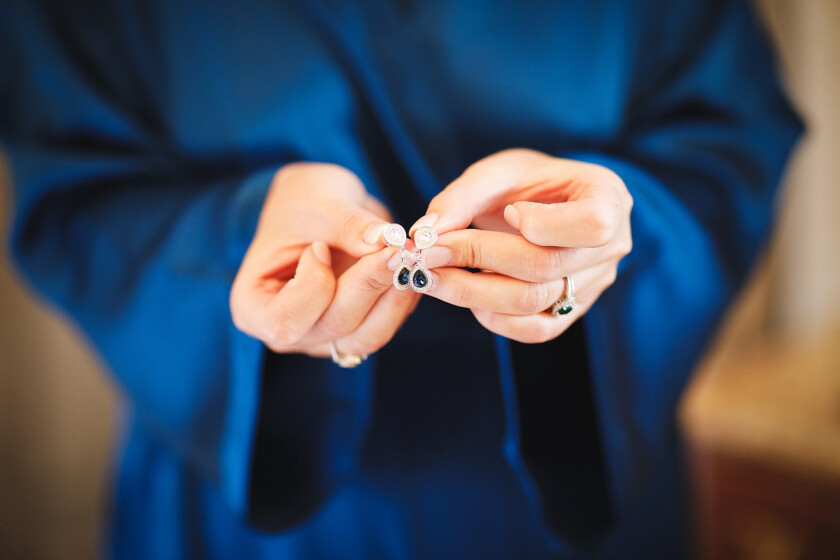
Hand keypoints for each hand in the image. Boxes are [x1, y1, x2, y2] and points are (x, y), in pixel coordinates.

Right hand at [231, 163, 418, 357]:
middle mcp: (286, 332)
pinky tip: (413, 268)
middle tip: (398, 248)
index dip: (314, 288)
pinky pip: (384, 326)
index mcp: (253, 306)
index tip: (320, 248)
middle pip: (335, 324)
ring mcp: (322, 336)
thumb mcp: (318, 202)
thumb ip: (350, 224)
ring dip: (395, 297)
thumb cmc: (302, 201)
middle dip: (370, 284)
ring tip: (410, 257)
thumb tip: (389, 241)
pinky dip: (403, 300)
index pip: (286, 321)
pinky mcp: (355, 330)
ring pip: (367, 336)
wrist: (319, 205)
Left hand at [410, 149, 632, 342]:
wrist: (545, 203)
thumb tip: (425, 232)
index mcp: (608, 197)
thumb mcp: (498, 172)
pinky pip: (535, 330)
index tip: (506, 212)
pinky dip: (493, 317)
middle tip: (427, 254)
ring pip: (534, 304)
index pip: (591, 224)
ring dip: (473, 293)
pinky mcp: (572, 311)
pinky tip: (466, 294)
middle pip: (546, 269)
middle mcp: (612, 246)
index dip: (542, 225)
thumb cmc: (527, 181)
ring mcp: (594, 284)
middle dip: (477, 260)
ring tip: (432, 275)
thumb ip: (461, 197)